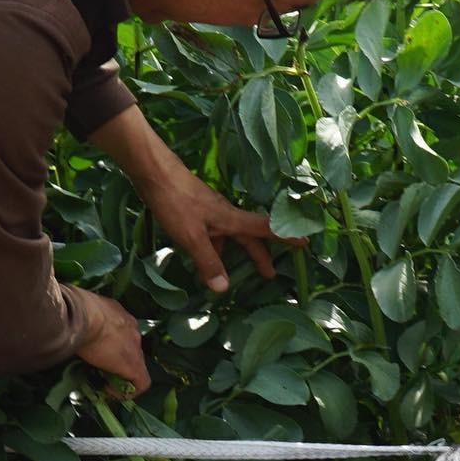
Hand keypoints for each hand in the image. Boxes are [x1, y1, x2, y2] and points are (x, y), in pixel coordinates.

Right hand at [73, 290, 149, 397]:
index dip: (113, 348)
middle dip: (117, 362)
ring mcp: (135, 347)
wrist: (80, 316)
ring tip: (104, 383)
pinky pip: (141, 383)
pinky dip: (127, 391)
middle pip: (131, 350)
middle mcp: (132, 329)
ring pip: (137, 366)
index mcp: (120, 316)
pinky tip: (109, 392)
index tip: (98, 356)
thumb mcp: (80, 312)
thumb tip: (70, 329)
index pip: (122, 334)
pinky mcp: (134, 365)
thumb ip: (82, 322)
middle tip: (101, 371)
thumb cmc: (74, 310)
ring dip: (121, 376)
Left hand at [139, 165, 297, 292]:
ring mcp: (211, 212)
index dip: (286, 236)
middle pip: (249, 237)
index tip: (305, 242)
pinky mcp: (196, 211)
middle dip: (259, 256)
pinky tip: (202, 256)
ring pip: (229, 235)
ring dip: (233, 253)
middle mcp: (226, 214)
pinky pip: (213, 233)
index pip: (266, 229)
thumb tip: (223, 288)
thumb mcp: (192, 237)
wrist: (153, 172)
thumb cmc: (176, 202)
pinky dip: (213, 247)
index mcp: (231, 219)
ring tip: (230, 273)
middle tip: (268, 274)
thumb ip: (208, 262)